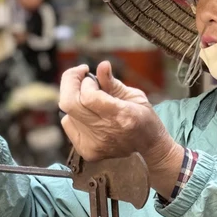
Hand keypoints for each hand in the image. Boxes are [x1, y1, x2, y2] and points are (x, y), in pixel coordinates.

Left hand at [59, 62, 183, 193]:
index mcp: (121, 116)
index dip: (85, 82)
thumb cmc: (143, 117)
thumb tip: (102, 65)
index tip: (91, 76)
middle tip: (79, 75)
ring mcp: (94, 144)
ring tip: (90, 99)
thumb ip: (112, 82)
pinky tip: (89, 114)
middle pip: (69, 104)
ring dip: (75, 100)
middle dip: (69, 83)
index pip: (88, 96)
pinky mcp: (86, 150)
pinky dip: (74, 115)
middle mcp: (105, 132)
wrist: (149, 146)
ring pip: (67, 113)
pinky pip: (68, 125)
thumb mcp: (134, 95)